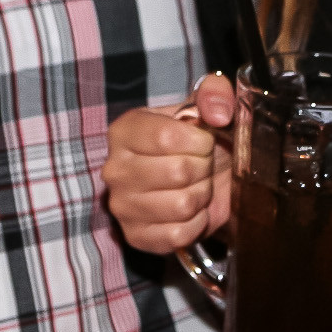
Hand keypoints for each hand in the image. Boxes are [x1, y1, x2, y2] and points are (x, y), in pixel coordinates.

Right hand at [102, 74, 232, 253]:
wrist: (208, 179)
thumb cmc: (202, 141)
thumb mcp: (210, 106)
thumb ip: (216, 94)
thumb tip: (217, 113)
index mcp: (124, 130)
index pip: (165, 137)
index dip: (199, 141)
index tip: (204, 141)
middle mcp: (114, 168)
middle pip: (178, 172)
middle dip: (204, 169)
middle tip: (202, 165)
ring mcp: (122, 206)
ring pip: (182, 205)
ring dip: (202, 196)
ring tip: (197, 185)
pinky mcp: (135, 237)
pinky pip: (179, 235)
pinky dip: (196, 224)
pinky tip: (192, 210)